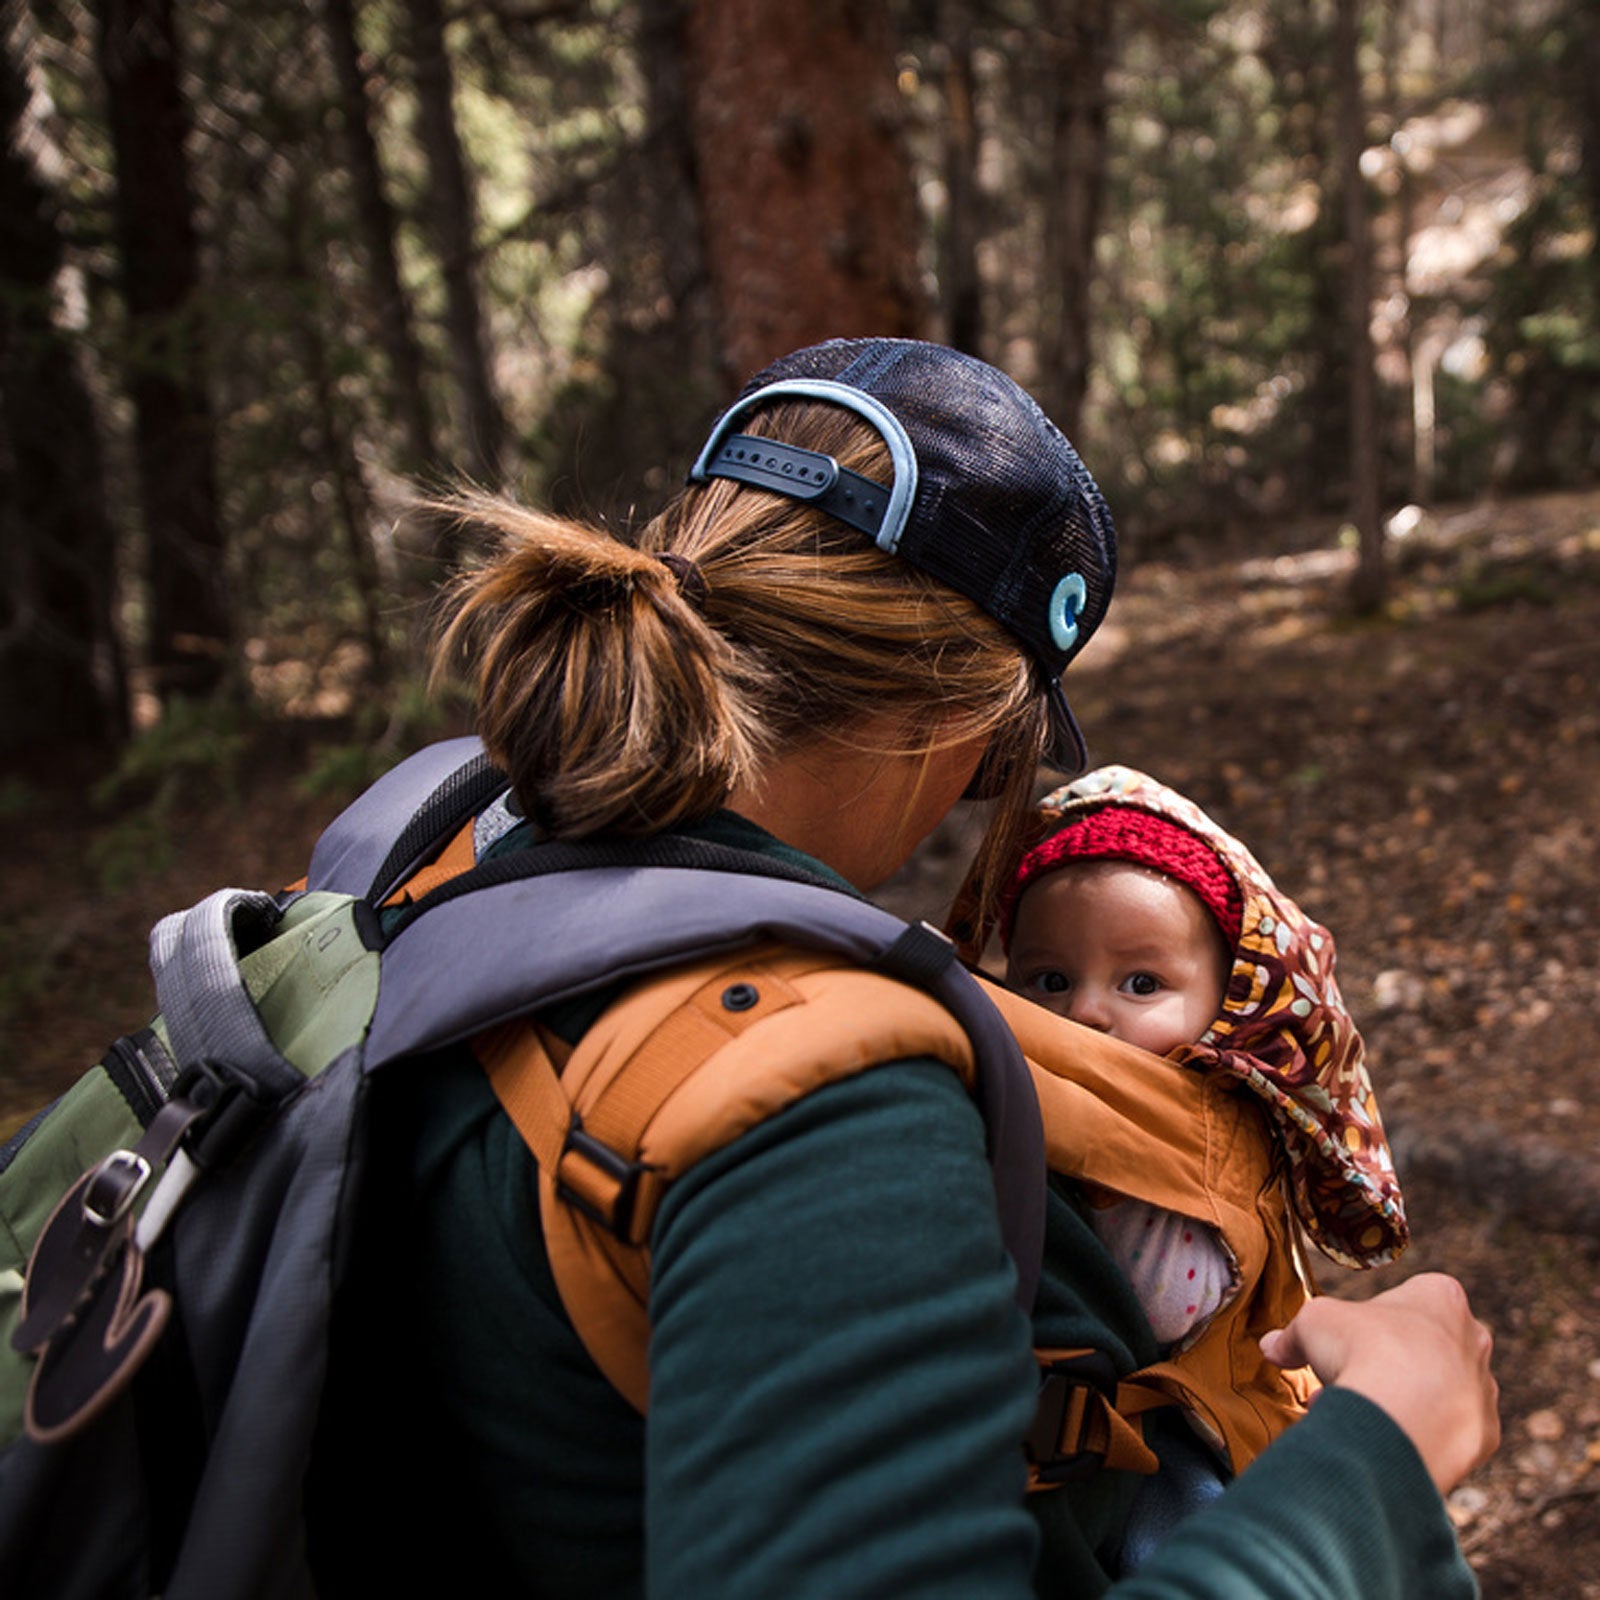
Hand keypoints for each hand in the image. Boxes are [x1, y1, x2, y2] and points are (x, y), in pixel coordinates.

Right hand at [1260, 1272, 1498, 1494]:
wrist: (1402, 1420)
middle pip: (1424, 1346)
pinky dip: (1420, 1434)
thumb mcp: (1311, 1323)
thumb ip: (1293, 1333)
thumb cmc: (1363, 1352)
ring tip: (1359, 1415)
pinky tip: (1385, 1439)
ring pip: (1438, 1390)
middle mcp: (1474, 1339)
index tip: (1344, 1340)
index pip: (1406, 1298)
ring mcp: (1484, 1388)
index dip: (1368, 1320)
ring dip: (1403, 1399)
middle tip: (1348, 1379)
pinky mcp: (1486, 1435)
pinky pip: (1449, 1432)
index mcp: (1441, 1296)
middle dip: (1386, 1362)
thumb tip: (1272, 1346)